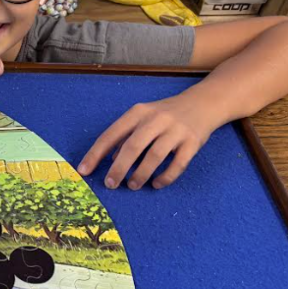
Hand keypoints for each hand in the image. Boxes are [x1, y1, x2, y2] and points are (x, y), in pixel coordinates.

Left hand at [78, 94, 219, 189]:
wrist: (203, 103)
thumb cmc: (165, 114)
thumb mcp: (142, 118)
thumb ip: (126, 136)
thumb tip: (111, 160)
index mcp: (138, 113)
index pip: (111, 134)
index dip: (95, 154)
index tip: (84, 171)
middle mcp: (156, 119)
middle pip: (132, 146)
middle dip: (118, 168)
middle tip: (110, 184)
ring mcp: (176, 130)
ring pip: (154, 156)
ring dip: (141, 174)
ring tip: (132, 185)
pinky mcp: (193, 142)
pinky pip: (178, 164)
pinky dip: (166, 177)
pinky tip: (156, 184)